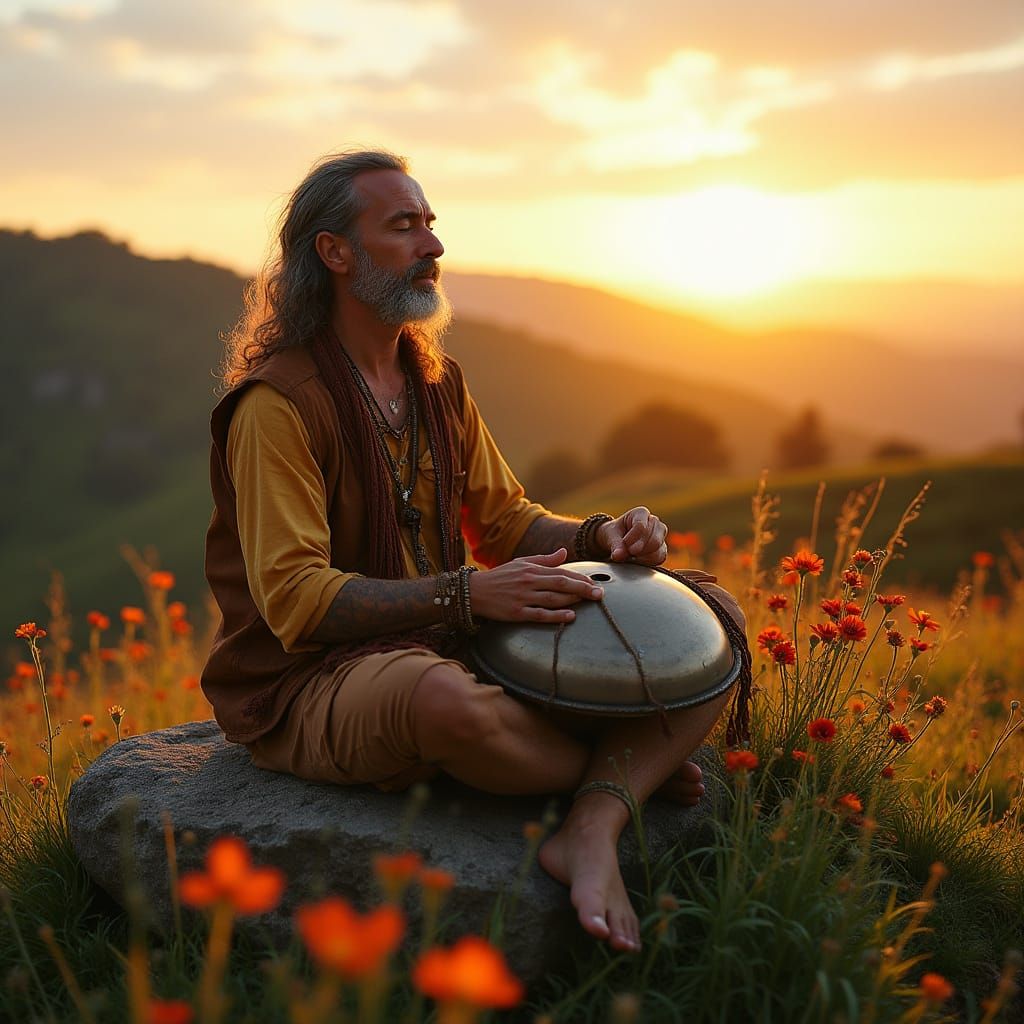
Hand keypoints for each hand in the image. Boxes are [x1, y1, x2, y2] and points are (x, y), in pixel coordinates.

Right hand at [470, 548, 604, 623]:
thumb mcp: (521, 563)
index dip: (580, 578)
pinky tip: (570, 617)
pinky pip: (540, 615)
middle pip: (561, 584)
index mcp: (531, 569)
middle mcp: (529, 582)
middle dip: (583, 588)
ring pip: (553, 599)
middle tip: (600, 594)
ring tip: (589, 601)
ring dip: (574, 600)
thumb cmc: (499, 577)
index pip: (561, 572)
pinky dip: (556, 616)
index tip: (595, 583)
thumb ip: (544, 559)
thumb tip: (564, 552)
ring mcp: (523, 598)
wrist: (473, 591)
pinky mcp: (516, 613)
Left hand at [596, 507, 667, 565]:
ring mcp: (660, 535)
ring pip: (659, 548)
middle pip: (654, 538)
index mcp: (640, 513)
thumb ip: (615, 545)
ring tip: (632, 555)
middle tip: (629, 552)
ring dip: (644, 555)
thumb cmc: (615, 533)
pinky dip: (648, 561)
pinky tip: (638, 560)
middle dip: (640, 548)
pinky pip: (660, 557)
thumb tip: (618, 555)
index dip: (632, 538)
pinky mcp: (662, 548)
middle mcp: (654, 522)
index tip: (624, 544)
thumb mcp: (611, 536)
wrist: (618, 540)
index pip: (641, 526)